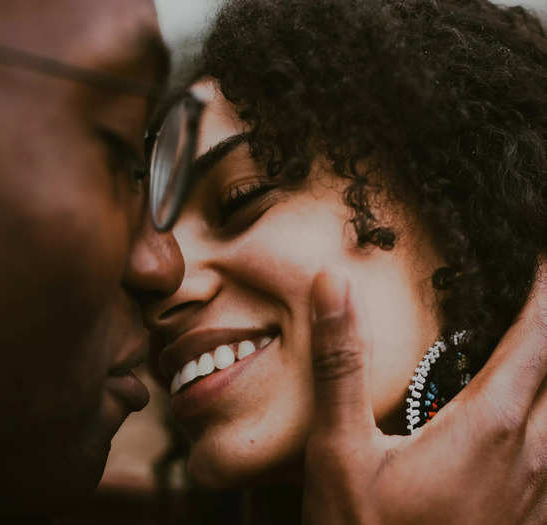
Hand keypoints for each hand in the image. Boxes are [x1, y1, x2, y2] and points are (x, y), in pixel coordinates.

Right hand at [302, 265, 545, 524]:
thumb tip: (332, 285)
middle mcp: (530, 456)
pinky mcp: (534, 517)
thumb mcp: (340, 450)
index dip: (544, 288)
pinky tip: (532, 419)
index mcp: (486, 428)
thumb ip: (340, 364)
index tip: (541, 252)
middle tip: (543, 286)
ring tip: (537, 344)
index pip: (536, 338)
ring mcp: (540, 493)